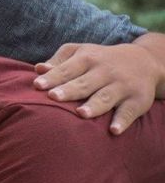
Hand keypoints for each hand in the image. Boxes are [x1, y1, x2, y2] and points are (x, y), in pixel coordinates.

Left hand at [33, 41, 161, 133]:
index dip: (53, 77)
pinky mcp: (138, 100)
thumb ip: (59, 61)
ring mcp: (122, 86)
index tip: (37, 85)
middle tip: (53, 97)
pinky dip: (122, 121)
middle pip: (84, 83)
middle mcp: (105, 71)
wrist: (145, 60)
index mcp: (87, 59)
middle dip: (69, 90)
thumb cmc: (100, 59)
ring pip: (105, 97)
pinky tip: (114, 130)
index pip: (67, 69)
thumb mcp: (81, 52)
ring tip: (80, 113)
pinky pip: (129, 112)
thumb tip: (38, 69)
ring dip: (94, 106)